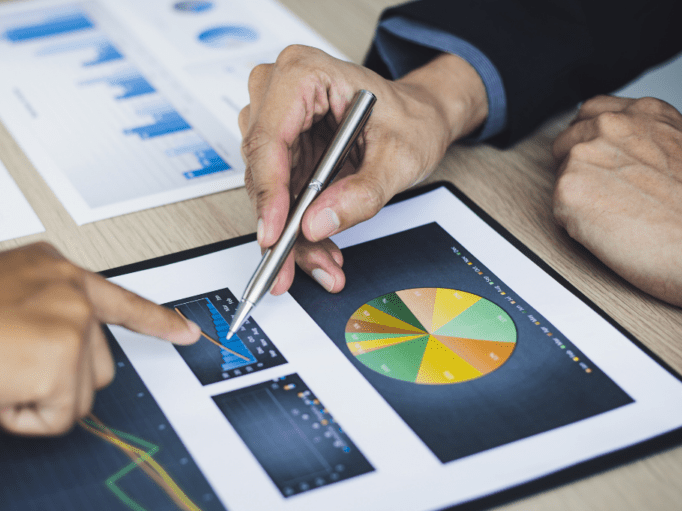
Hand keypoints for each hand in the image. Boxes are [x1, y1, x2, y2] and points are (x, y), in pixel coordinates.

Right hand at [0, 243, 199, 434]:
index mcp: (44, 267)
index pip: (115, 297)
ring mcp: (70, 320)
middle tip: (5, 370)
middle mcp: (66, 287)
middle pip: (96, 364)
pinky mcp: (64, 359)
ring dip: (35, 400)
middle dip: (57, 382)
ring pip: (78, 395)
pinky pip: (56, 420)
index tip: (185, 331)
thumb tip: (31, 349)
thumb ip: (22, 311)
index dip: (154, 319)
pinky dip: (21, 419)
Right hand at [239, 46, 487, 293]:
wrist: (420, 118)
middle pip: (262, 169)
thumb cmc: (411, 118)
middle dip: (280, 224)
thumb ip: (362, 192)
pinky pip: (277, 197)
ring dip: (289, 234)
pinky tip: (319, 250)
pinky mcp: (280, 151)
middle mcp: (280, 93)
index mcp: (305, 73)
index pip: (269, 137)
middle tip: (291, 267)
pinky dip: (296, 228)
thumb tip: (318, 223)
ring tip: (322, 262)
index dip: (268, 191)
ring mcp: (276, 122)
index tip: (274, 234)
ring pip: (265, 191)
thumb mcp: (400, 156)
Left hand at [552, 95, 681, 311]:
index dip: (591, 140)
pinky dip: (577, 226)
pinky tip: (611, 234)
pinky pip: (559, 211)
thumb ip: (650, 145)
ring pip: (562, 177)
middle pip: (567, 141)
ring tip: (617, 220)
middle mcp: (610, 125)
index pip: (593, 113)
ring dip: (580, 198)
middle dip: (579, 168)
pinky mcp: (569, 190)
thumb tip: (633, 161)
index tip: (599, 160)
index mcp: (644, 113)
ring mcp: (585, 155)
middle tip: (603, 197)